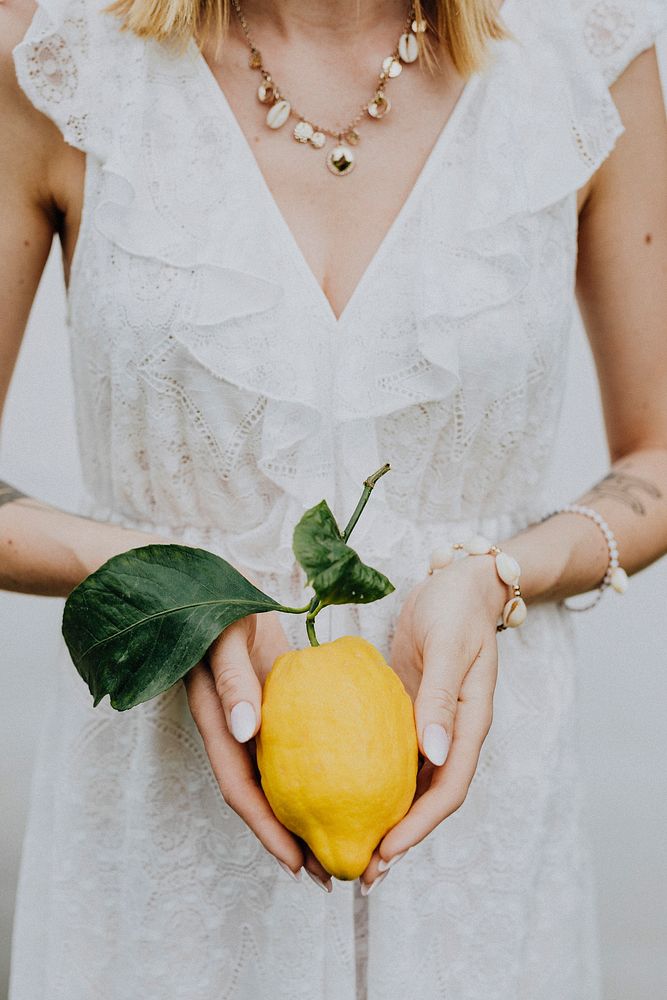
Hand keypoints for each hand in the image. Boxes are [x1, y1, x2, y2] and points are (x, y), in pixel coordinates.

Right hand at [184, 610, 333, 890]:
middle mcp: (238, 735)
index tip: (298, 865)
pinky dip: (322, 773)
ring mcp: (257, 724)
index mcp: (219, 727)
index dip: (267, 831)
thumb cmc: (218, 612)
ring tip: (348, 842)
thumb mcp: (224, 643)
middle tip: (331, 873)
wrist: (214, 588)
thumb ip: (232, 685)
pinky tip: (356, 781)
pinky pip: (300, 749)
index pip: (242, 790)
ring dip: (310, 814)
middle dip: (294, 839)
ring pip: (283, 781)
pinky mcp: (276, 709)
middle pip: (265, 799)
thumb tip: (246, 733)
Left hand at [360, 555, 507, 889]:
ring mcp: (429, 726)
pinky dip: (370, 779)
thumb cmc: (455, 607)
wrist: (458, 581)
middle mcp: (450, 735)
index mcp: (469, 725)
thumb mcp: (449, 647)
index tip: (386, 851)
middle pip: (427, 799)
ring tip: (347, 845)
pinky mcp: (407, 712)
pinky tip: (339, 791)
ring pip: (407, 784)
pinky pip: (389, 755)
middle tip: (360, 871)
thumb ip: (441, 698)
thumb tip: (433, 754)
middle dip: (398, 838)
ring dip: (383, 817)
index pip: (448, 789)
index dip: (419, 826)